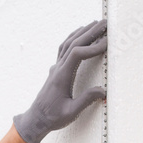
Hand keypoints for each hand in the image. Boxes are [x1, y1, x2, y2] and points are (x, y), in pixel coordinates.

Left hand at [13, 19, 107, 142]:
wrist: (36, 119)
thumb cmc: (52, 117)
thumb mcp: (71, 112)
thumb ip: (86, 100)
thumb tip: (102, 90)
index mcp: (61, 77)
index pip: (77, 54)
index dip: (92, 47)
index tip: (106, 44)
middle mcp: (57, 69)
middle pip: (73, 43)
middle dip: (90, 32)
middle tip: (105, 24)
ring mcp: (56, 68)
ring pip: (68, 43)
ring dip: (82, 32)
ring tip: (96, 24)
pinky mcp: (56, 70)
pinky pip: (64, 48)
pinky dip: (73, 38)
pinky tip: (80, 34)